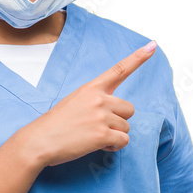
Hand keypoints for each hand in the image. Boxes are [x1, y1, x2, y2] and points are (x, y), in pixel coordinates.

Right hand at [27, 41, 156, 166]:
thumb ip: (94, 100)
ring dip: (114, 135)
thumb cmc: (55, 124)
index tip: (153, 46)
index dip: (138, 58)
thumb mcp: (74, 101)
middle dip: (119, 121)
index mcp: (91, 88)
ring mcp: (101, 116)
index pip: (119, 69)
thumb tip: (113, 111)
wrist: (39, 141)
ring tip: (93, 137)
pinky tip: (98, 146)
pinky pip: (123, 141)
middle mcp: (99, 99)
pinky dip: (113, 147)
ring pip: (126, 127)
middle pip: (129, 109)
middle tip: (99, 127)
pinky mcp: (102, 134)